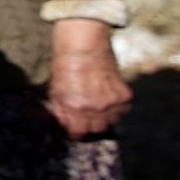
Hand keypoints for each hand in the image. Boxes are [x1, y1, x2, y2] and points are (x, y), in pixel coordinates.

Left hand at [46, 19, 131, 139]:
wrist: (84, 46)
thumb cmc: (65, 65)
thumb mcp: (55, 90)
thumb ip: (61, 110)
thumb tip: (64, 124)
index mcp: (74, 107)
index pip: (78, 133)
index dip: (75, 132)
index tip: (74, 128)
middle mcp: (94, 108)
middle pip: (96, 129)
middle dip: (89, 125)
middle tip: (86, 115)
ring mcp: (111, 102)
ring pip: (111, 122)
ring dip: (104, 117)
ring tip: (97, 104)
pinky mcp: (124, 95)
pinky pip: (122, 111)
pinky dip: (116, 108)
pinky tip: (107, 97)